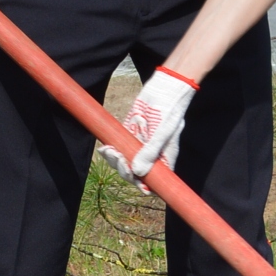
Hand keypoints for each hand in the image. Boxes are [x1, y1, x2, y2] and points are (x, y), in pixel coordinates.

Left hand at [100, 67, 198, 181]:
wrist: (164, 89)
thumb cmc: (169, 111)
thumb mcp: (162, 133)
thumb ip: (150, 153)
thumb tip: (137, 173)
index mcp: (164, 158)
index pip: (154, 180)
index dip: (144, 185)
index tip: (134, 179)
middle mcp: (152, 155)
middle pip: (136, 173)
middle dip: (125, 170)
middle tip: (118, 157)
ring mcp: (140, 145)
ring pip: (125, 162)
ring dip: (115, 161)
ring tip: (109, 151)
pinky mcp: (130, 135)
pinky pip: (119, 148)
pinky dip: (111, 151)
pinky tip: (105, 148)